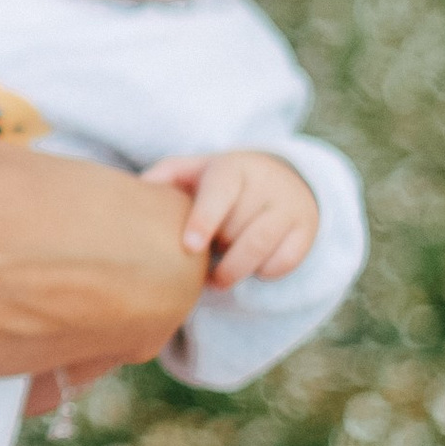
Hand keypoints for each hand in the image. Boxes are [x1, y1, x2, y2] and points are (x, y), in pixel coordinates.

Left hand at [142, 147, 319, 289]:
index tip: (190, 246)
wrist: (284, 176)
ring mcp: (289, 207)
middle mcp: (265, 184)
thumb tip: (138, 189)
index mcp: (232, 167)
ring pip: (260, 248)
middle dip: (216, 249)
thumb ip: (165, 176)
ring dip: (234, 270)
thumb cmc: (223, 182)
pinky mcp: (305, 231)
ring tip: (217, 278)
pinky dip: (263, 272)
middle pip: (235, 228)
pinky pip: (284, 262)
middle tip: (200, 256)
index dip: (204, 220)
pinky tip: (250, 267)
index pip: (220, 193)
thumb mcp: (195, 170)